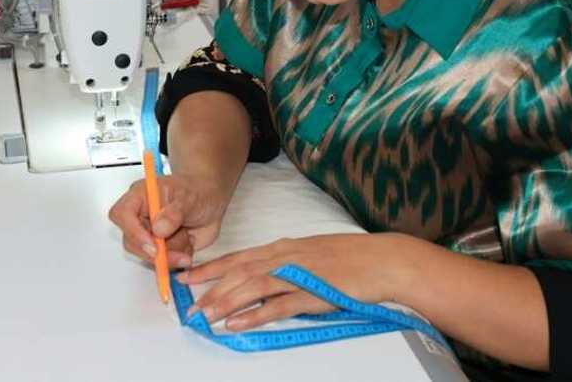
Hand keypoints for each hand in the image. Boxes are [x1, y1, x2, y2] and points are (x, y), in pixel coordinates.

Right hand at [107, 174, 230, 267]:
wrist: (212, 199)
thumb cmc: (197, 190)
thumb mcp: (190, 197)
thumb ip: (175, 212)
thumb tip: (158, 229)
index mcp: (141, 196)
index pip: (122, 214)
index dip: (134, 232)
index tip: (154, 245)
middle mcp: (140, 216)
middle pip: (131, 242)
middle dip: (157, 252)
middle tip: (180, 255)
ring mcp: (149, 233)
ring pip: (149, 255)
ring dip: (172, 252)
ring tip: (188, 236)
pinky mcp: (160, 248)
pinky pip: (163, 262)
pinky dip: (178, 257)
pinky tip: (189, 242)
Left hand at [178, 233, 403, 330]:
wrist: (383, 261)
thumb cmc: (351, 259)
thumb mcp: (311, 256)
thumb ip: (286, 265)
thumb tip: (263, 280)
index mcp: (284, 247)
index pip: (240, 256)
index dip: (212, 267)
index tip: (189, 277)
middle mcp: (286, 257)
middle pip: (239, 271)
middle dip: (210, 287)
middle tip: (188, 304)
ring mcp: (299, 274)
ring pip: (252, 286)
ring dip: (226, 301)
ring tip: (205, 316)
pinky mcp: (313, 293)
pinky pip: (277, 305)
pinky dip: (254, 314)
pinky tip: (237, 324)